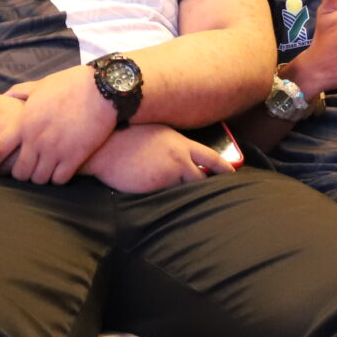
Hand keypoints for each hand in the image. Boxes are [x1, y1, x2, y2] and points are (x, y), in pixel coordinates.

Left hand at [0, 64, 116, 184]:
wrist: (102, 89)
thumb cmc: (71, 84)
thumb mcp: (41, 85)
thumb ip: (20, 92)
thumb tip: (4, 97)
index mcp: (24, 122)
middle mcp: (36, 139)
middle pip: (19, 172)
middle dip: (21, 174)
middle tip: (27, 171)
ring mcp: (56, 150)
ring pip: (39, 179)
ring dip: (41, 177)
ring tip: (46, 172)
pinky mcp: (75, 157)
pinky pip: (60, 180)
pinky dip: (58, 179)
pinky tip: (62, 172)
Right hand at [81, 123, 235, 194]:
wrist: (103, 147)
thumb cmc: (121, 138)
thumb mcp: (153, 133)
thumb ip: (169, 145)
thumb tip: (177, 156)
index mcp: (179, 142)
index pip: (210, 156)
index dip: (224, 168)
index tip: (233, 176)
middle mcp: (179, 156)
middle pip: (201, 178)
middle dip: (204, 188)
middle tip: (210, 198)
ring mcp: (169, 173)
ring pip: (185, 190)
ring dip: (183, 196)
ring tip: (179, 202)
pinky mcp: (157, 187)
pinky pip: (167, 199)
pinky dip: (166, 202)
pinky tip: (159, 203)